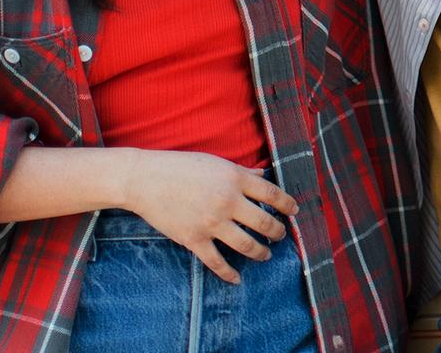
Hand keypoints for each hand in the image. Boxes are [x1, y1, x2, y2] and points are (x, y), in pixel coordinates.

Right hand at [123, 151, 298, 284]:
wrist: (145, 179)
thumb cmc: (180, 166)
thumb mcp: (214, 162)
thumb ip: (242, 172)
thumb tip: (263, 175)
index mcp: (234, 178)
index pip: (271, 194)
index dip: (287, 204)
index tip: (295, 211)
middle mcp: (227, 201)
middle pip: (264, 223)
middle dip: (277, 232)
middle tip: (280, 235)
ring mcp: (211, 222)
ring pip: (247, 245)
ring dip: (261, 253)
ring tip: (265, 254)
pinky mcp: (195, 240)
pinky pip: (218, 262)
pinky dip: (230, 273)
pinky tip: (237, 277)